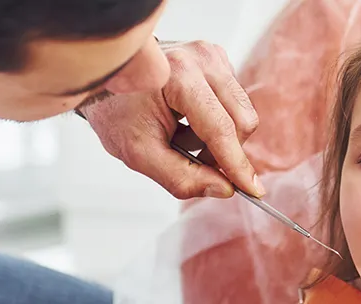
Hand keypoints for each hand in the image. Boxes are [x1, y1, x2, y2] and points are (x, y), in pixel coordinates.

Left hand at [78, 40, 262, 199]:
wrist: (107, 76)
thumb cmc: (117, 111)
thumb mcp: (138, 154)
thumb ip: (180, 177)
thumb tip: (224, 189)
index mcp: (179, 76)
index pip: (220, 128)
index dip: (237, 164)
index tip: (253, 191)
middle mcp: (202, 58)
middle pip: (242, 121)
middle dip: (224, 152)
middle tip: (192, 159)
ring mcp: (212, 54)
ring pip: (242, 114)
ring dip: (219, 137)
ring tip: (182, 135)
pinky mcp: (217, 58)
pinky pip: (234, 103)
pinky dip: (217, 121)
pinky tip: (189, 120)